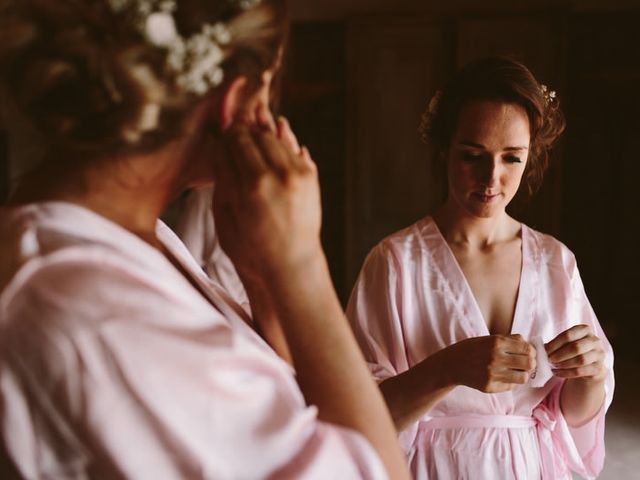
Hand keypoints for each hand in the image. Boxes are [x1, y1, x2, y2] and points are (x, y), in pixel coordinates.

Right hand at [213, 120, 320, 282]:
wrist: (290, 264)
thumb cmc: (250, 246)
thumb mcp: (226, 215)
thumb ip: (223, 177)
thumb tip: (219, 146)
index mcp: (253, 185)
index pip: (237, 141)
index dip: (228, 131)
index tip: (222, 127)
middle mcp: (279, 175)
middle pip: (259, 134)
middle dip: (246, 127)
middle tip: (237, 120)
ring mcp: (299, 176)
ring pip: (279, 138)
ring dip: (266, 128)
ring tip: (256, 118)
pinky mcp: (311, 179)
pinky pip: (296, 148)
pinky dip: (285, 139)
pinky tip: (279, 129)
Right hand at [438, 334, 535, 392]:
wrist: (451, 364)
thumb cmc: (472, 349)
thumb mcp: (488, 338)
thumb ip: (509, 340)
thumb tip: (530, 345)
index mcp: (496, 342)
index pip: (527, 348)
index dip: (532, 351)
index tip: (529, 353)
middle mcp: (495, 357)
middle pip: (529, 363)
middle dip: (531, 363)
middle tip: (526, 363)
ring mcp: (492, 373)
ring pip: (523, 377)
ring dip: (522, 374)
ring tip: (515, 371)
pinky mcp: (489, 386)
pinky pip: (511, 386)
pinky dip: (510, 382)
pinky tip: (502, 376)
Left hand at [546, 325, 606, 382]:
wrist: (588, 367)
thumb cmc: (572, 351)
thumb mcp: (566, 343)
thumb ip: (556, 343)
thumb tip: (540, 348)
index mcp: (585, 330)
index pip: (569, 335)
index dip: (555, 343)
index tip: (545, 350)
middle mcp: (595, 341)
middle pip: (576, 347)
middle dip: (560, 354)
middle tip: (549, 359)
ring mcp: (599, 355)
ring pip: (580, 360)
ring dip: (564, 364)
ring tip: (553, 365)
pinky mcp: (599, 368)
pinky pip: (581, 371)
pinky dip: (566, 373)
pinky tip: (557, 373)